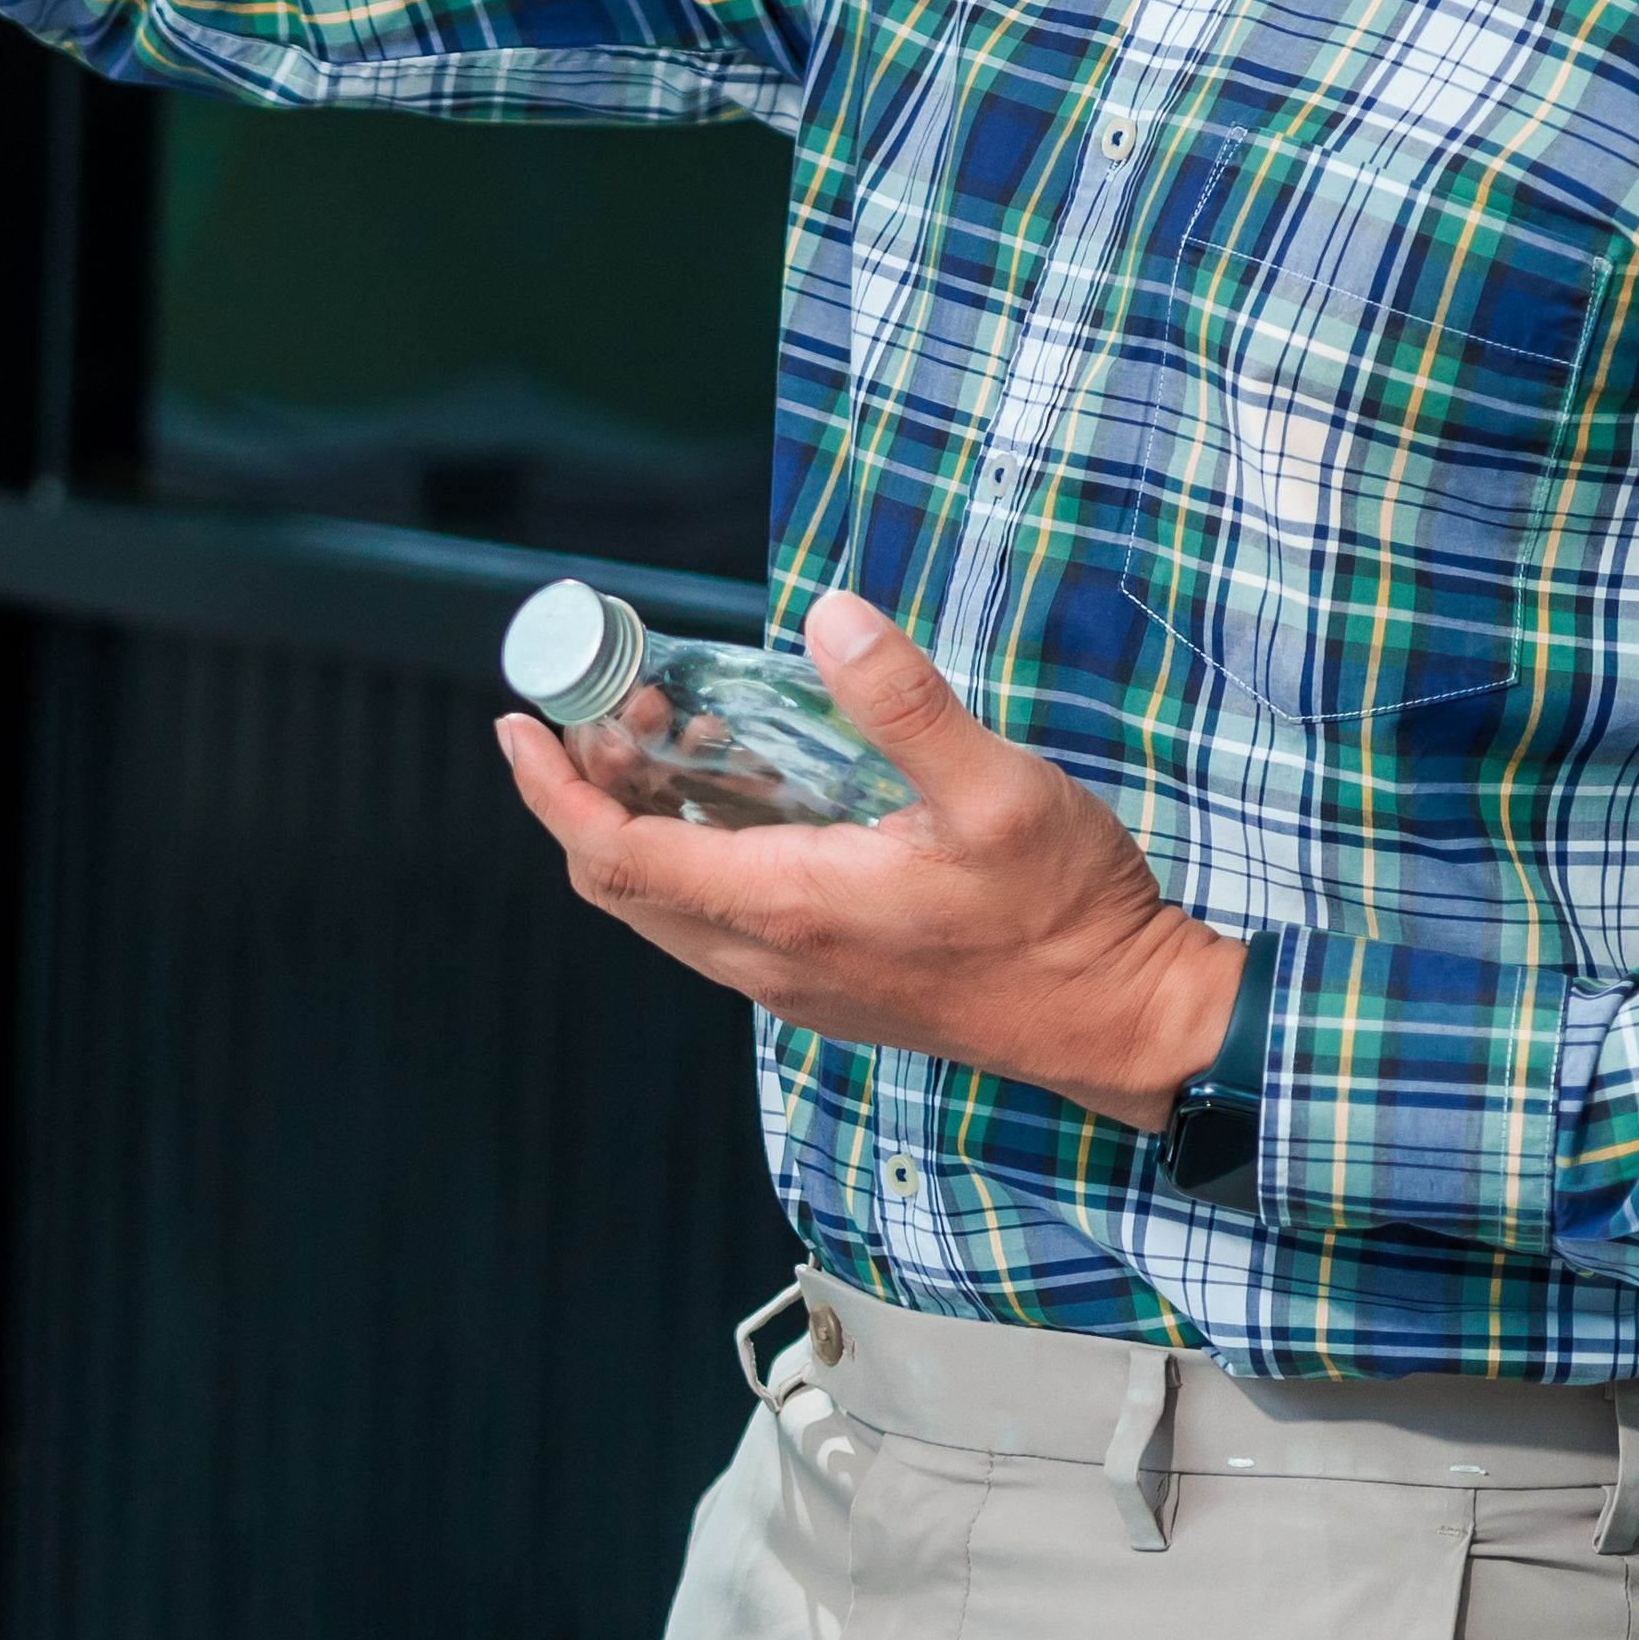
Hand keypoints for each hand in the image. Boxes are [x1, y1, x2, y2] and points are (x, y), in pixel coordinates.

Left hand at [492, 591, 1243, 1127]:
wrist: (1119, 1023)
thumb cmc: (1067, 912)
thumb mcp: (1001, 787)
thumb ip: (906, 703)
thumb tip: (831, 616)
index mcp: (789, 906)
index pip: (615, 853)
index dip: (550, 789)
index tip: (519, 724)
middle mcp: (769, 957)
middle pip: (619, 881)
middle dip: (590, 791)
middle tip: (614, 708)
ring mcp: (791, 983)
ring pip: (664, 906)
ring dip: (642, 825)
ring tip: (676, 738)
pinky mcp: (821, 990)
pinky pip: (715, 924)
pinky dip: (693, 858)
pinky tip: (745, 799)